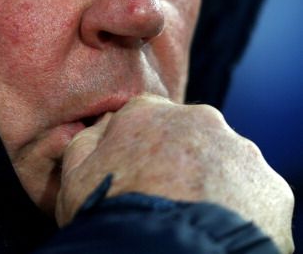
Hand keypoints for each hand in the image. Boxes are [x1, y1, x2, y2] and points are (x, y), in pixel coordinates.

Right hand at [56, 95, 293, 253]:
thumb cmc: (109, 214)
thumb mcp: (76, 174)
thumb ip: (88, 139)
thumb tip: (103, 124)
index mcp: (150, 111)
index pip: (149, 121)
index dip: (145, 152)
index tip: (142, 179)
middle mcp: (199, 120)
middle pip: (192, 140)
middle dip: (184, 164)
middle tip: (170, 203)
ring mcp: (238, 151)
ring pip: (226, 166)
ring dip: (215, 187)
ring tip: (196, 223)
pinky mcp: (270, 188)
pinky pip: (255, 198)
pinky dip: (243, 214)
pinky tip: (220, 234)